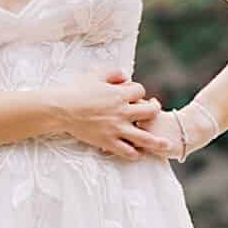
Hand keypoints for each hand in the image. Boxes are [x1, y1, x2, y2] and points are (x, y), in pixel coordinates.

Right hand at [52, 70, 174, 160]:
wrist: (61, 110)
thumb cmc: (76, 91)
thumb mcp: (95, 75)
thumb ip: (113, 73)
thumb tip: (125, 76)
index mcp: (119, 94)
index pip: (141, 91)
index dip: (139, 92)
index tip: (135, 95)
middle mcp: (122, 112)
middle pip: (150, 112)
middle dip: (154, 111)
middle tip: (153, 112)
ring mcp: (116, 128)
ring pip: (145, 137)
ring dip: (157, 142)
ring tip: (166, 145)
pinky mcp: (108, 141)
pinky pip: (127, 151)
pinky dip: (134, 154)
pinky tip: (138, 154)